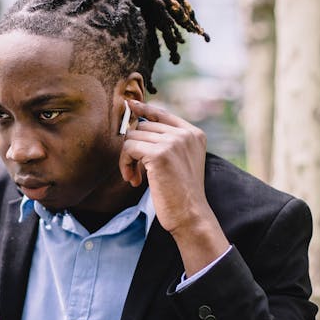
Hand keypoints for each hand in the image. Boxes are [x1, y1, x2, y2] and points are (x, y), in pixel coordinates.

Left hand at [119, 99, 229, 274]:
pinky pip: (129, 148)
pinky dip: (125, 164)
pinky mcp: (159, 153)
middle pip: (143, 126)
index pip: (163, 114)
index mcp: (194, 134)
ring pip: (133, 137)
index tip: (130, 105)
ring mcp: (173, 142)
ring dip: (127, 159)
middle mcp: (185, 134)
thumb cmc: (181, 194)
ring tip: (134, 177)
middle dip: (134, 148)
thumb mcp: (181, 162)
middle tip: (135, 172)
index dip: (144, 109)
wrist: (190, 215)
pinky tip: (133, 180)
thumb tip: (138, 125)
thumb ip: (168, 143)